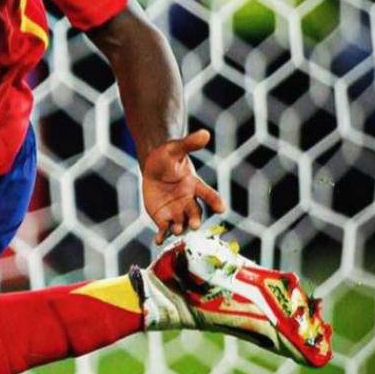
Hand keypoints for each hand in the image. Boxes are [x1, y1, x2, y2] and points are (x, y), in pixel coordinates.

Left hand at [141, 129, 226, 244]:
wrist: (153, 167)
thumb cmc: (168, 157)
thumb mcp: (177, 148)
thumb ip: (189, 143)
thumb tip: (205, 133)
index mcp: (195, 185)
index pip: (208, 194)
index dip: (215, 201)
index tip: (221, 208)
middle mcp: (189, 201)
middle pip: (196, 212)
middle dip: (196, 219)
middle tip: (195, 224)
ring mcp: (177, 211)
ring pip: (182, 223)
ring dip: (180, 228)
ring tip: (177, 230)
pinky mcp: (163, 217)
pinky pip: (164, 228)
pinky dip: (162, 235)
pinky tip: (157, 240)